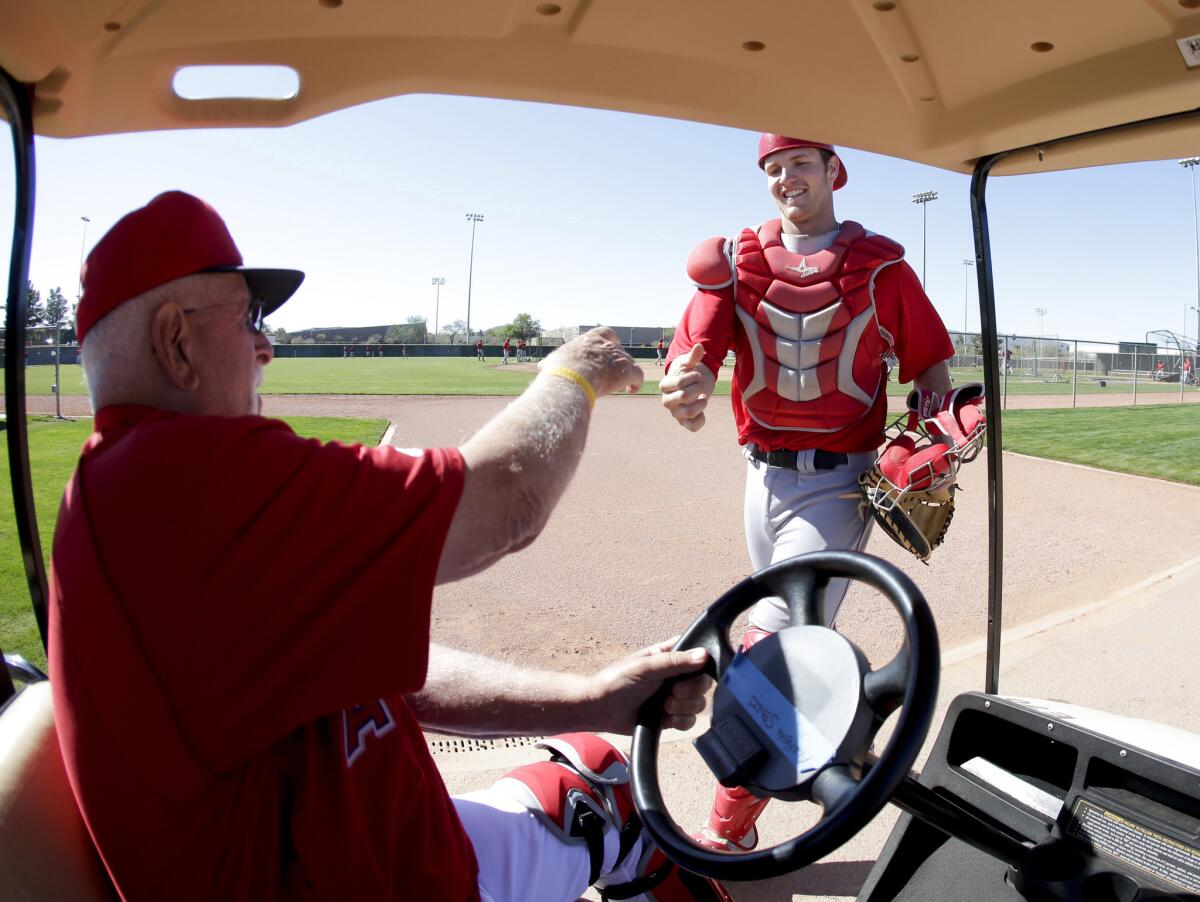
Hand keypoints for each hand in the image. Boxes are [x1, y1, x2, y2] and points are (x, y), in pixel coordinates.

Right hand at [542, 327, 643, 398]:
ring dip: (626, 374)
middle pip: (619, 351)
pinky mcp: (627, 371)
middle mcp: (607, 345)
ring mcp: (619, 356)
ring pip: (630, 363)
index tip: (611, 347)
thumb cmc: (560, 371)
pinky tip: (631, 390)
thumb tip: (543, 366)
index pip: (606, 333)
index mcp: (591, 339)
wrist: (571, 378)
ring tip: (622, 387)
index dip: (610, 340)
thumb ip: (553, 362)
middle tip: (612, 376)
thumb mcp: (554, 361)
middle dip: (617, 363)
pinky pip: (639, 375)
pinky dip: (637, 383)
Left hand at [586, 639, 712, 734]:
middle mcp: (676, 676)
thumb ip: (675, 661)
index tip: (692, 671)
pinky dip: (680, 721)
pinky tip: (665, 718)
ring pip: (699, 703)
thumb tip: (703, 655)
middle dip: (691, 691)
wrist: (602, 709)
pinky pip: (689, 721)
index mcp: (670, 656)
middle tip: (672, 691)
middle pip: (703, 683)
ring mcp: (674, 697)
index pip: (698, 655)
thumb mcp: (646, 666)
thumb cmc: (617, 680)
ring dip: (684, 707)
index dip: (701, 664)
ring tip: (664, 705)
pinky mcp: (671, 717)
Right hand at [659, 343, 714, 431]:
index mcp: (664, 385)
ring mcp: (675, 412)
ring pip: (688, 413)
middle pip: (684, 396)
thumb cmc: (687, 373)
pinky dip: (701, 421)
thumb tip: (699, 346)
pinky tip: (703, 411)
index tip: (697, 374)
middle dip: (698, 388)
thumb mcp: (689, 363)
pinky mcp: (684, 422)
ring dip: (701, 404)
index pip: (678, 383)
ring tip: (704, 397)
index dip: (692, 377)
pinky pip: (692, 427)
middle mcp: (667, 401)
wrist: (690, 385)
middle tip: (702, 384)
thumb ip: (693, 356)